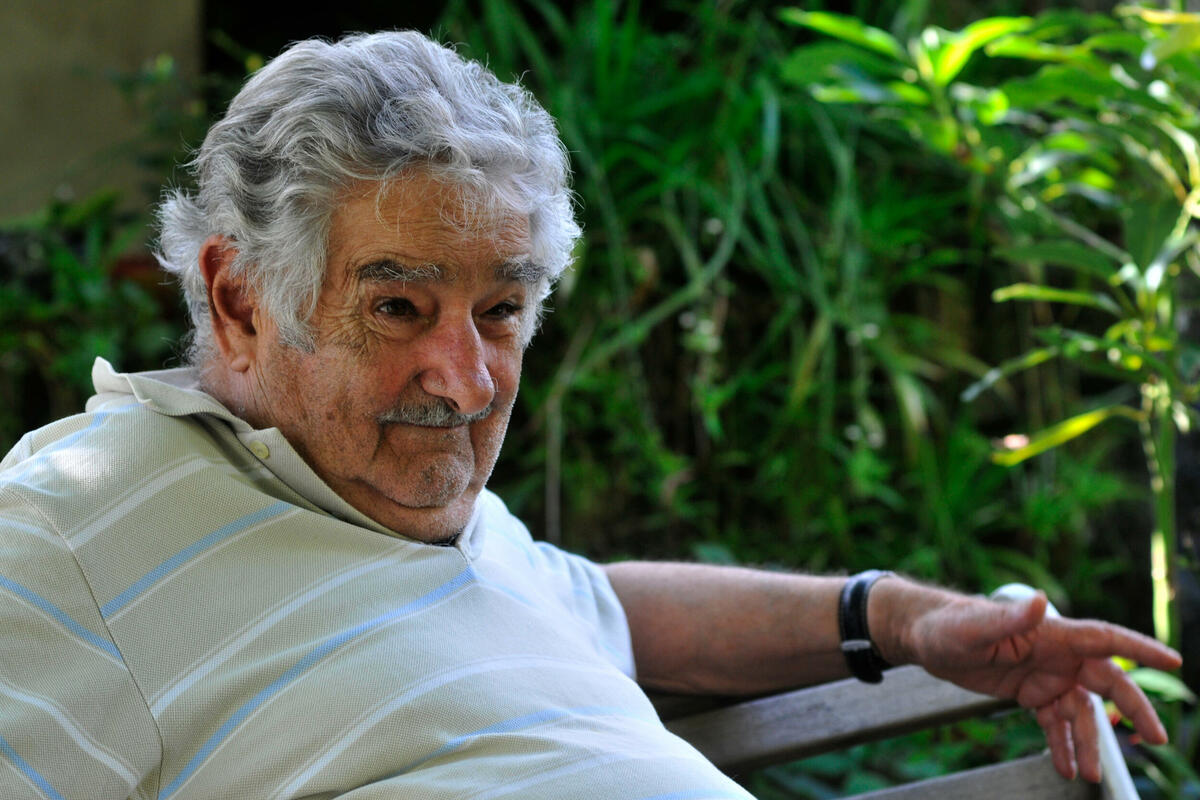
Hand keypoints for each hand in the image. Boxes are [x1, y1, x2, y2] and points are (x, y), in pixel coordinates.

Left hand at [877, 583, 1180, 781]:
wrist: (923, 637)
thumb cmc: (946, 624)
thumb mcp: (972, 626)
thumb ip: (1008, 618)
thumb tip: (1038, 601)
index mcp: (1049, 633)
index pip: (1105, 639)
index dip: (1142, 648)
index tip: (1174, 662)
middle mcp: (1054, 653)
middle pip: (1106, 682)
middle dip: (1133, 710)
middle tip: (1153, 739)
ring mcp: (1043, 673)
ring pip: (1079, 711)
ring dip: (1086, 742)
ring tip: (1088, 774)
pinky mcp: (1027, 690)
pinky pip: (1054, 720)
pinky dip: (1060, 743)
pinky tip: (1063, 766)